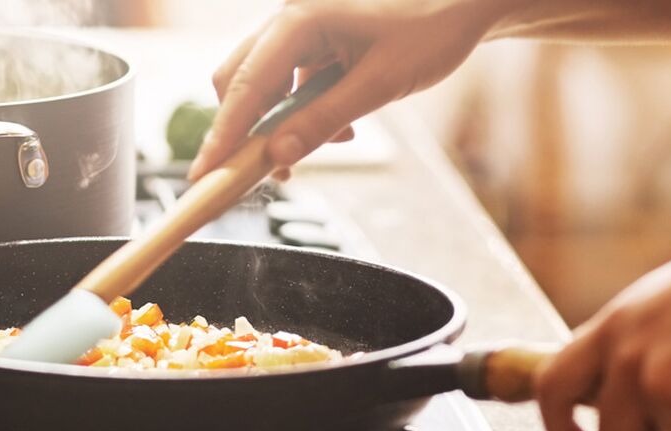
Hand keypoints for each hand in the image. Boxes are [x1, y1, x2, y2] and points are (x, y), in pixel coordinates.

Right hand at [187, 0, 504, 181]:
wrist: (466, 2)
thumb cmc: (432, 29)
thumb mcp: (380, 84)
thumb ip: (324, 120)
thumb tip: (278, 155)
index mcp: (300, 18)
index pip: (245, 86)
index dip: (223, 136)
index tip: (204, 175)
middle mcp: (291, 16)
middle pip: (241, 80)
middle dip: (250, 130)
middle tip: (261, 172)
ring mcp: (301, 26)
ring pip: (266, 83)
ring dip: (285, 122)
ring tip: (333, 141)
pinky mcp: (316, 38)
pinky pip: (292, 80)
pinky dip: (305, 108)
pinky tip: (342, 122)